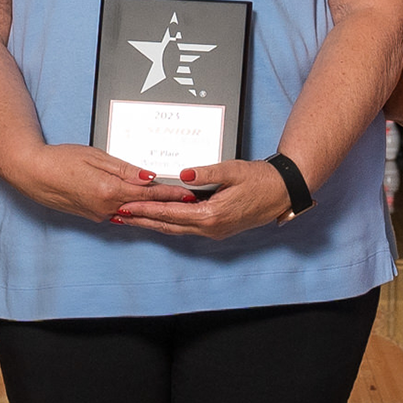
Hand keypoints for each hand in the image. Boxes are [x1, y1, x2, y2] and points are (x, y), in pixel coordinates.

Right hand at [5, 143, 194, 223]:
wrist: (32, 173)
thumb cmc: (60, 159)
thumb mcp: (96, 157)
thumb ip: (125, 169)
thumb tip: (149, 177)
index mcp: (109, 190)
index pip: (148, 194)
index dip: (170, 193)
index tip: (187, 194)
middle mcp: (106, 208)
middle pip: (144, 206)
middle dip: (166, 205)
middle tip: (187, 203)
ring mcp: (98, 215)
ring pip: (131, 213)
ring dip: (151, 211)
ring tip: (170, 207)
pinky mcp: (91, 216)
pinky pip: (118, 214)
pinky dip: (133, 211)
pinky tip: (142, 209)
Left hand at [113, 157, 291, 238]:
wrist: (282, 192)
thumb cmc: (260, 180)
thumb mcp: (233, 170)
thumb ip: (206, 173)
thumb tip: (183, 175)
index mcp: (211, 215)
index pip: (170, 213)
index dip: (147, 209)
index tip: (127, 207)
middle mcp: (210, 228)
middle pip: (168, 226)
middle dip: (142, 221)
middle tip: (119, 215)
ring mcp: (214, 231)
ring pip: (176, 230)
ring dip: (153, 224)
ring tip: (132, 218)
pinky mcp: (217, 229)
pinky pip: (186, 228)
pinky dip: (169, 223)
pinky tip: (159, 218)